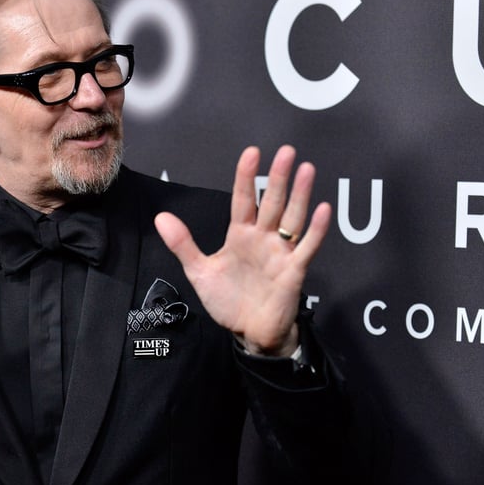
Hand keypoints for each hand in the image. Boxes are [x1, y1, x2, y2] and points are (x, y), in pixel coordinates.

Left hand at [154, 145, 330, 356]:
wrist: (249, 333)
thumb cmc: (229, 301)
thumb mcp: (200, 272)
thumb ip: (183, 244)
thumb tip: (161, 218)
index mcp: (240, 235)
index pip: (243, 199)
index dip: (246, 176)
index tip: (251, 153)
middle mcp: (263, 238)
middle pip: (271, 202)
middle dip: (278, 177)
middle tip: (286, 151)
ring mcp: (280, 252)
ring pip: (292, 218)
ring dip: (300, 195)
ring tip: (307, 169)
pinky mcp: (294, 271)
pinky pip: (306, 247)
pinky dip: (316, 230)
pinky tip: (322, 210)